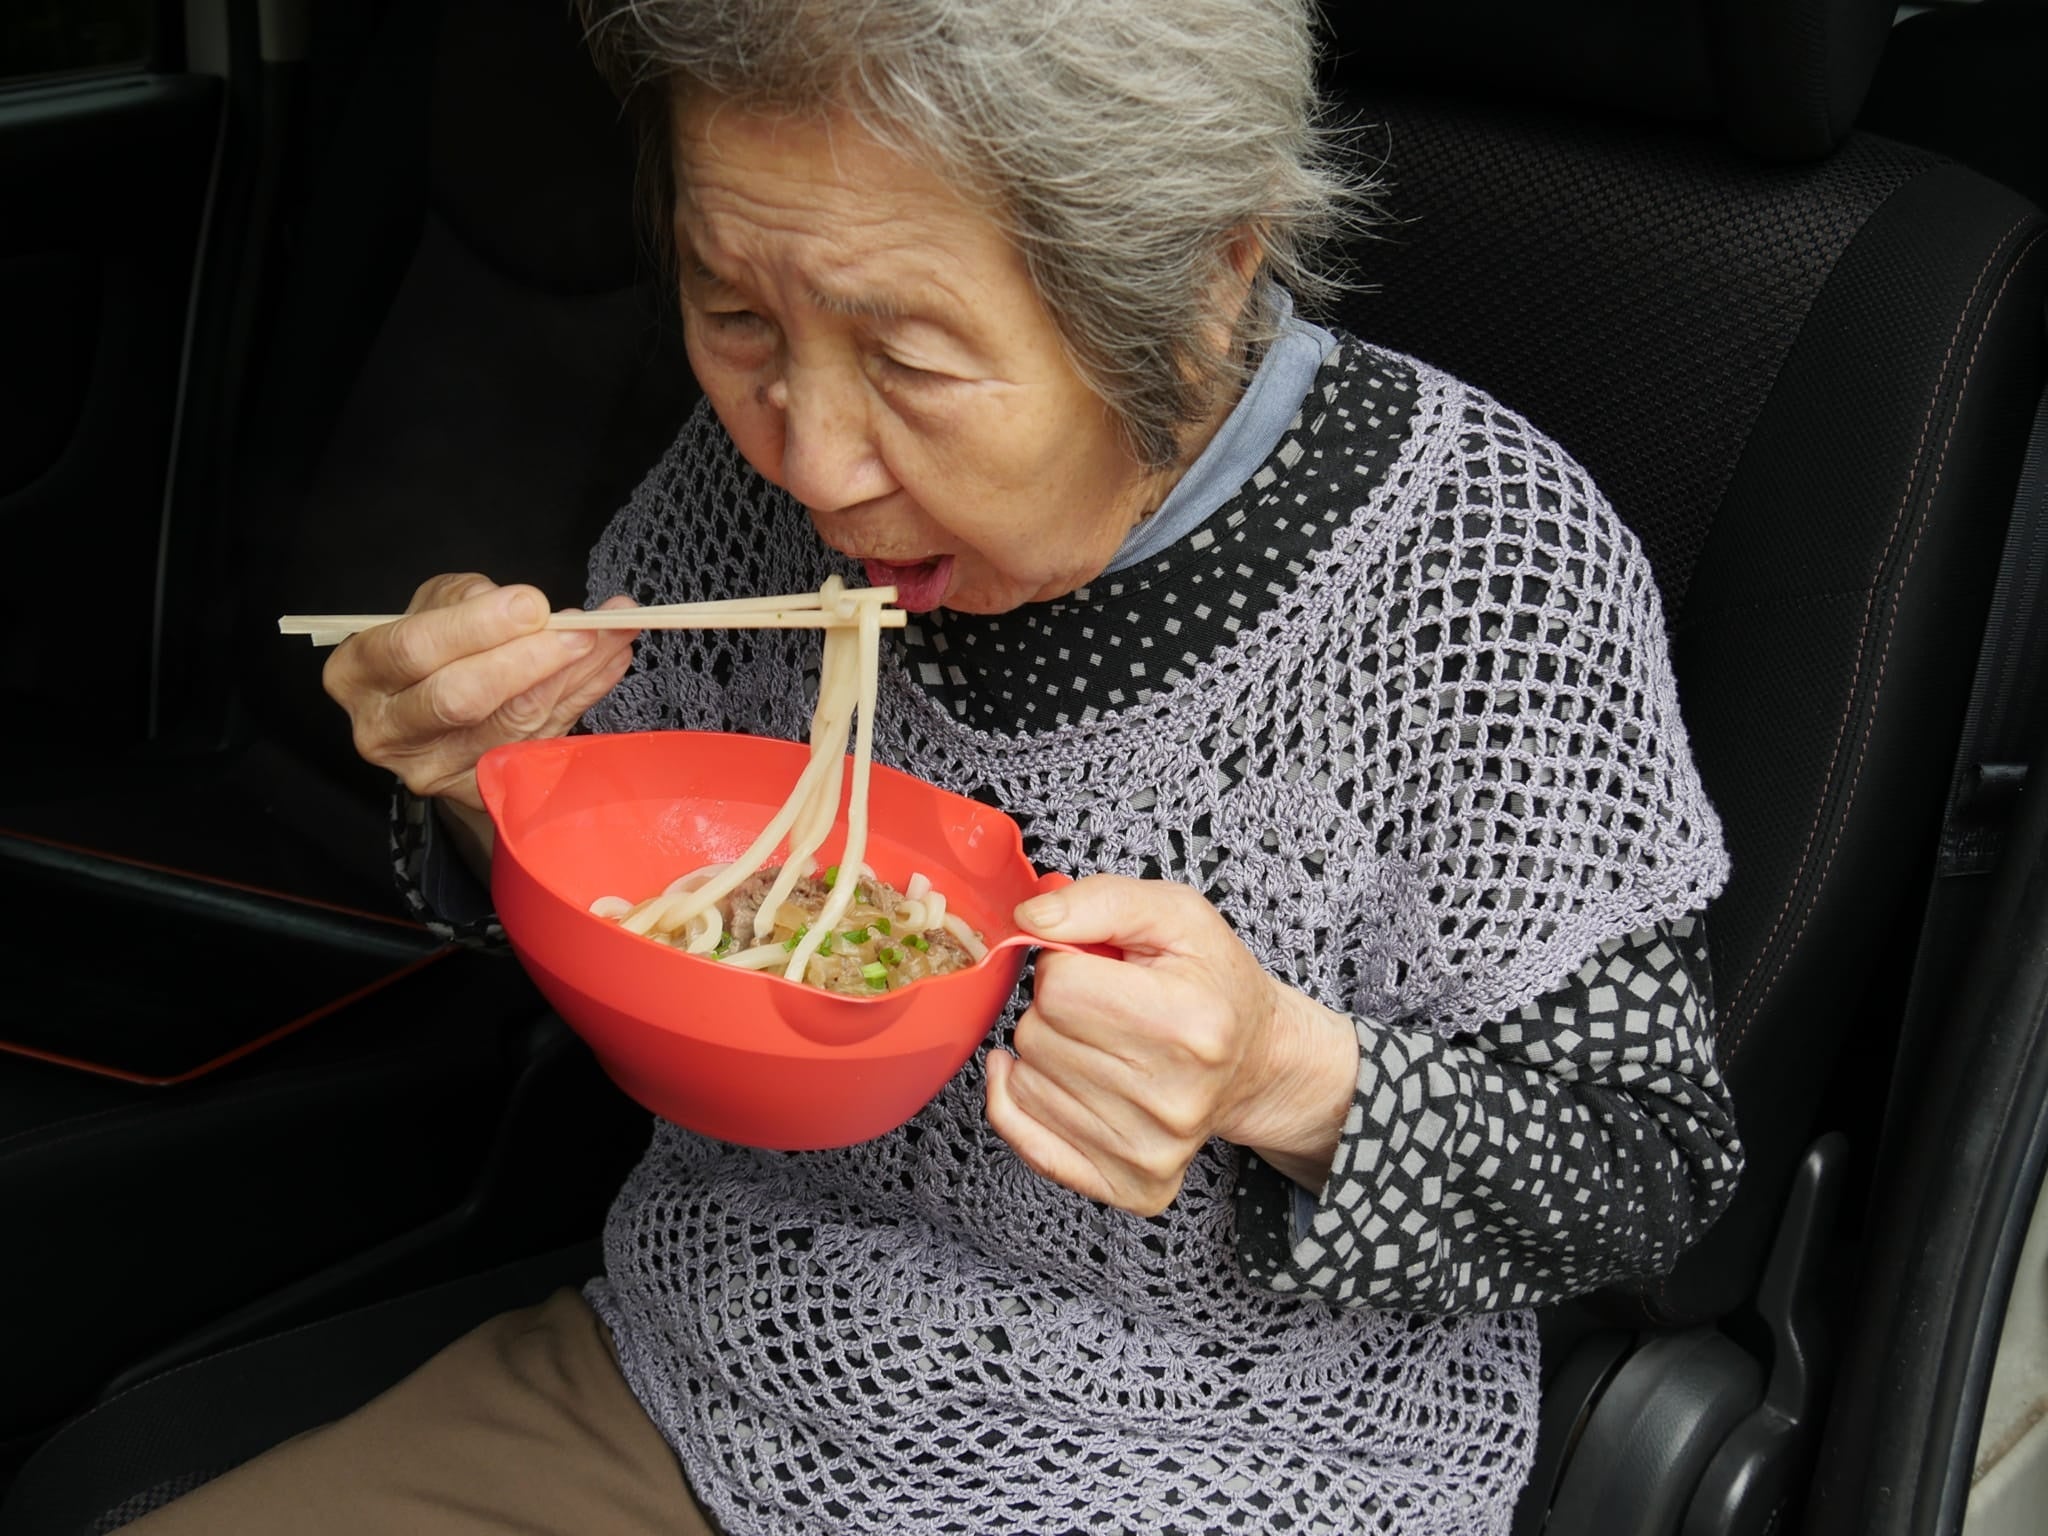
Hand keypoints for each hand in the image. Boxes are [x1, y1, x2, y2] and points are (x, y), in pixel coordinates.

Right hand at [323, 574, 639, 812]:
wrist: (433, 714)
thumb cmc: (433, 645)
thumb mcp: (434, 606)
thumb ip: (471, 599)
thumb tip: (531, 609)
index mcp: (357, 673)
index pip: (413, 649)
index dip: (476, 626)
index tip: (533, 603)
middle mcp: (385, 732)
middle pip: (460, 698)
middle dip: (530, 659)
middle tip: (584, 629)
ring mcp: (431, 771)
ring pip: (511, 723)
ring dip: (573, 675)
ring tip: (614, 634)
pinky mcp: (478, 792)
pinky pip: (541, 741)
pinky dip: (582, 697)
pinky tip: (609, 664)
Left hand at [984, 875, 1359, 1216]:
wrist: (1258, 1063)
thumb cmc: (1213, 984)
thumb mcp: (1176, 915)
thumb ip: (1100, 900)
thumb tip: (1029, 918)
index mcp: (1189, 1022)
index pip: (1058, 985)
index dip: (1066, 964)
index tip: (1099, 970)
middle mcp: (1173, 1098)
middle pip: (1037, 1035)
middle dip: (1054, 1009)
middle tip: (1102, 1008)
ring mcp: (1152, 1151)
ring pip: (1024, 1083)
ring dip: (1044, 1053)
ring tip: (1097, 1043)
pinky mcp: (1133, 1187)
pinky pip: (1024, 1137)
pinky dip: (1020, 1100)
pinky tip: (1050, 1077)